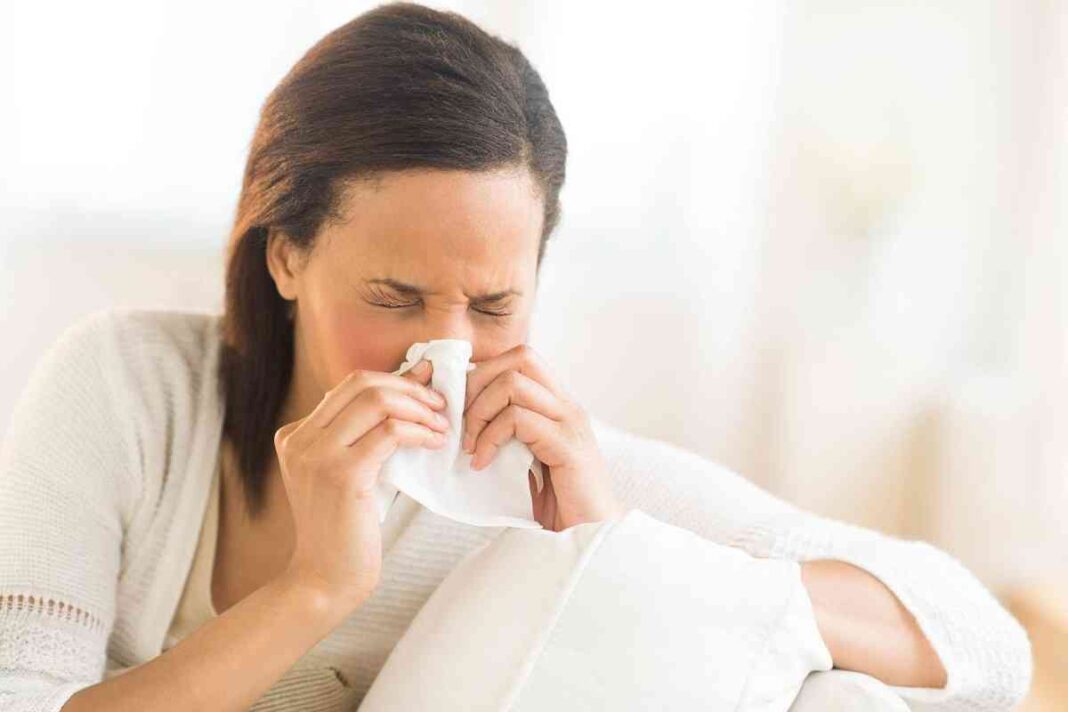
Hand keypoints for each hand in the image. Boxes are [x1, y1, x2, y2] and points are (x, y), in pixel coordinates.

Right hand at [272, 360, 449, 608]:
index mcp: (296, 435)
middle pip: (361, 383)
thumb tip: (410, 387)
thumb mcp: (348, 472)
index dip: (394, 379)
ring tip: (441, 425)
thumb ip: (365, 435)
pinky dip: (419, 432)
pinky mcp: (341, 474)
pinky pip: (389, 433)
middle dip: (409, 388)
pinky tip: (435, 443)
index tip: (427, 385)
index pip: (349, 385)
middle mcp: (299, 440)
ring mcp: (317, 456)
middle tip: (440, 403)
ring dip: (418, 408)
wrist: (325, 579)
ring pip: (376, 401)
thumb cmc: (344, 528)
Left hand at [461, 344, 623, 531]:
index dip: (484, 373)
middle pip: (519, 358)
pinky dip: (490, 437)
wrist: (591, 537)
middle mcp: (567, 406)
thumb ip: (508, 436)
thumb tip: (465, 422)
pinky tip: (482, 462)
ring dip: (480, 411)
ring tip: (471, 446)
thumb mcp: (526, 461)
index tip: (461, 407)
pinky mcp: (567, 445)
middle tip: (461, 421)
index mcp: (558, 406)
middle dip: (478, 383)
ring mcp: (570, 423)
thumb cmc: (557, 506)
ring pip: (513, 383)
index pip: (521, 359)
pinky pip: (518, 419)